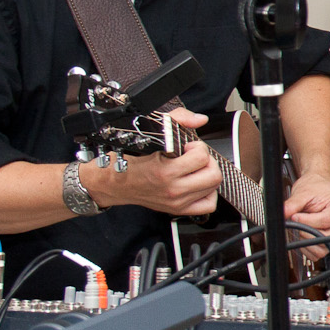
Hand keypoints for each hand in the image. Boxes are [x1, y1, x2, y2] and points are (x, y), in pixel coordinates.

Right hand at [81, 109, 219, 215]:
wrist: (115, 182)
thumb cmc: (131, 160)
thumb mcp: (152, 133)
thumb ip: (177, 120)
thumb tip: (199, 119)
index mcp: (165, 171)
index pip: (201, 157)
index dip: (198, 147)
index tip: (188, 147)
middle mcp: (173, 189)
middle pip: (213, 175)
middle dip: (207, 161)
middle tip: (195, 157)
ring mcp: (177, 202)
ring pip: (214, 188)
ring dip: (207, 175)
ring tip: (194, 169)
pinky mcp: (178, 209)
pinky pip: (208, 205)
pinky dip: (208, 193)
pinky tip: (198, 184)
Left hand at [282, 174, 329, 260]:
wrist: (318, 186)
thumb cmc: (315, 188)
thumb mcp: (303, 193)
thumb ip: (292, 205)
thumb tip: (282, 215)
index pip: (325, 221)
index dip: (307, 222)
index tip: (295, 216)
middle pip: (326, 237)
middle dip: (307, 232)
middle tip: (297, 223)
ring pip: (323, 248)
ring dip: (308, 242)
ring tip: (300, 229)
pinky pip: (320, 252)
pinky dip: (308, 248)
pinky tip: (303, 236)